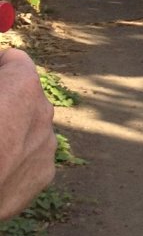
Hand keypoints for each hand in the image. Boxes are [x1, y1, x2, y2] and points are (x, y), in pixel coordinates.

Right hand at [0, 49, 56, 220]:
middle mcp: (43, 113)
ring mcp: (46, 147)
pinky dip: (12, 158)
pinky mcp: (43, 176)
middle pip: (23, 94)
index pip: (14, 59)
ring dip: (9, 129)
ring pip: (28, 126)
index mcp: (22, 86)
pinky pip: (29, 156)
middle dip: (4, 99)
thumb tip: (0, 65)